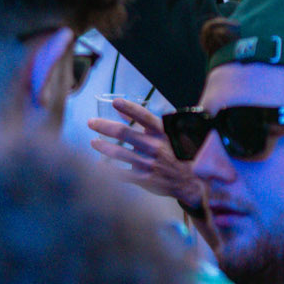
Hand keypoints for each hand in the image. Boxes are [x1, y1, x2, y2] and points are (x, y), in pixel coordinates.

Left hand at [89, 98, 202, 212]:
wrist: (192, 181)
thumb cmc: (179, 155)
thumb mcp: (168, 135)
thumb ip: (145, 123)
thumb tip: (121, 111)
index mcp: (163, 133)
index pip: (144, 117)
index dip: (129, 109)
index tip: (115, 102)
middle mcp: (155, 146)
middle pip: (124, 133)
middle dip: (104, 126)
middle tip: (91, 123)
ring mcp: (149, 163)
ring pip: (119, 153)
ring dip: (103, 146)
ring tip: (93, 142)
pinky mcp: (144, 179)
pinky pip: (121, 174)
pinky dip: (108, 170)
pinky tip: (98, 166)